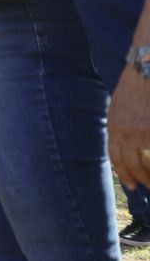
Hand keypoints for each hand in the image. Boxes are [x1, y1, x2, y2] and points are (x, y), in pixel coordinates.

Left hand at [109, 66, 149, 188]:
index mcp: (114, 127)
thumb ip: (119, 128)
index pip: (117, 158)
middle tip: (146, 187)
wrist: (145, 73)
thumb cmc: (132, 89)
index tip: (131, 186)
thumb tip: (124, 148)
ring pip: (148, 163)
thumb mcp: (116, 109)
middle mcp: (127, 133)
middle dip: (140, 179)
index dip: (124, 174)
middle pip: (132, 164)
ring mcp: (144, 133)